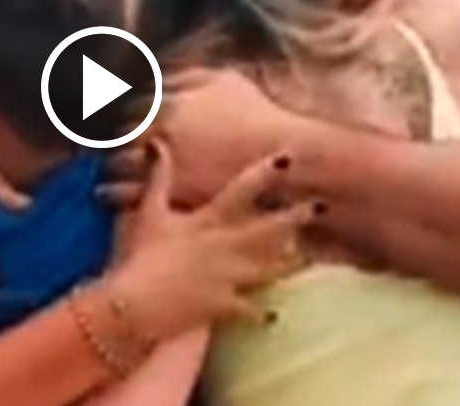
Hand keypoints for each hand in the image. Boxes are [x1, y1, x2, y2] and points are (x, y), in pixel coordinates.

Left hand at [102, 67, 293, 208]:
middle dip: (107, 139)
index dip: (119, 111)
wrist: (285, 161)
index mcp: (170, 102)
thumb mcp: (225, 80)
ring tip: (100, 170)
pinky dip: (110, 194)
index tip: (113, 115)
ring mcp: (162, 168)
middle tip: (98, 144)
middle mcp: (160, 133)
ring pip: (115, 166)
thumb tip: (159, 75)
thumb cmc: (257, 116)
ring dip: (106, 166)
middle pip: (117, 135)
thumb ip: (187, 74)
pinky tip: (105, 193)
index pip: (129, 105)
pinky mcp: (168, 199)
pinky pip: (123, 197)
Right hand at [105, 142, 314, 340]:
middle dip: (295, 217)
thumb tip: (157, 143)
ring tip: (310, 259)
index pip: (242, 190)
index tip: (289, 158)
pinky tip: (272, 316)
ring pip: (270, 269)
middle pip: (269, 230)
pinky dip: (261, 314)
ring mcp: (231, 277)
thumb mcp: (149, 211)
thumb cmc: (142, 254)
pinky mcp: (226, 305)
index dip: (266, 173)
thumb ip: (158, 177)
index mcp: (209, 221)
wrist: (139, 301)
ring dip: (291, 264)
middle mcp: (227, 246)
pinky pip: (250, 311)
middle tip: (320, 207)